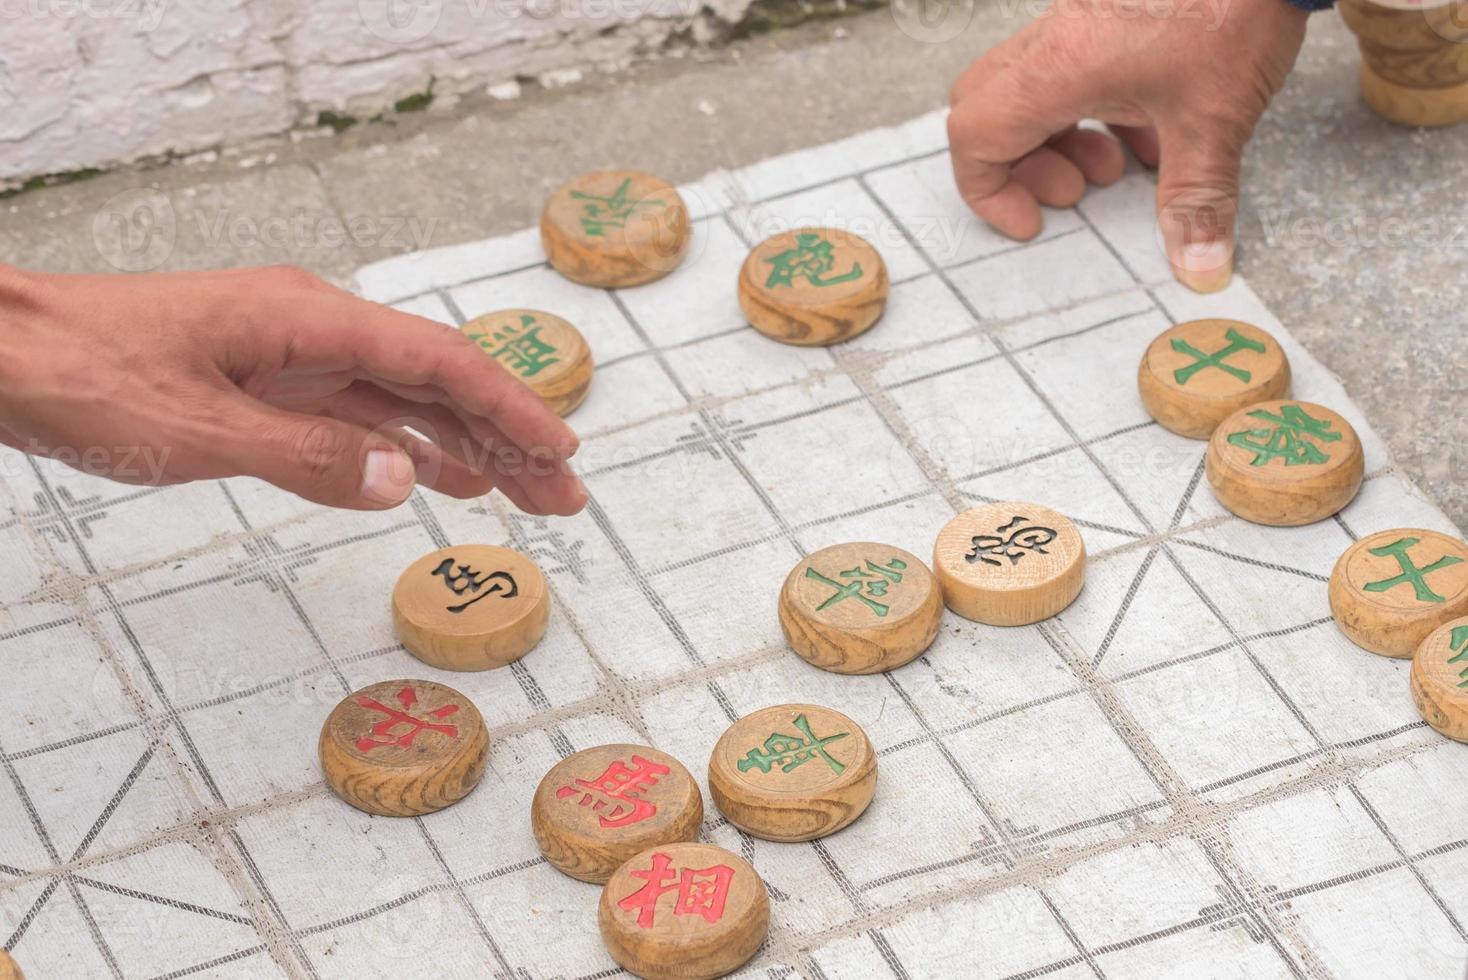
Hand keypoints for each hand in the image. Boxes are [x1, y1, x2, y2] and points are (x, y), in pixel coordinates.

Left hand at [0, 264, 586, 514]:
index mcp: (309, 321)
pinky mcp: (273, 384)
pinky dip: (411, 447)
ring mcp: (296, 356)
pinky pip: (363, 415)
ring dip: (472, 447)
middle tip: (565, 494)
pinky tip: (442, 477)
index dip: (511, 408)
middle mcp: (315, 329)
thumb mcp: (197, 431)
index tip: (561, 449)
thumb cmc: (85, 374)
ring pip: (408, 401)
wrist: (7, 353)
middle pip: (440, 382)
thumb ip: (308, 457)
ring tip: (528, 494)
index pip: (440, 364)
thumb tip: (406, 483)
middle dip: (510, 437)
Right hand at [947, 0, 1307, 291]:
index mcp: (1058, 68)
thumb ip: (1197, 199)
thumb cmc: (1233, 9)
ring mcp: (1076, 23)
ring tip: (1114, 168)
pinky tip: (1150, 132)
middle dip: (1019, 166)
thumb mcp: (1216, 120)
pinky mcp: (1105, 15)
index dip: (989, 191)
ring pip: (1028, 91)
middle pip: (987, 110)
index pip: (975, 134)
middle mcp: (1053, 41)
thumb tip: (1200, 270)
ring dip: (1058, 142)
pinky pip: (1070, 71)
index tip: (1031, 221)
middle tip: (1073, 193)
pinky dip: (1090, 112)